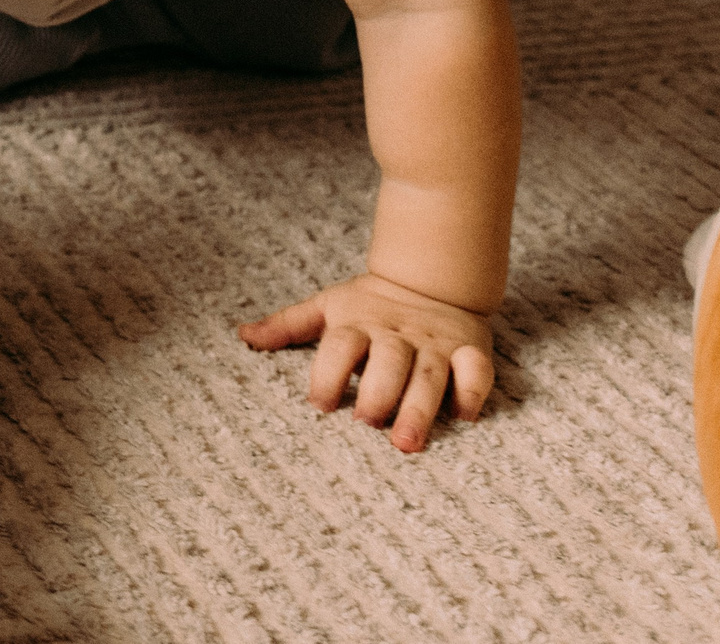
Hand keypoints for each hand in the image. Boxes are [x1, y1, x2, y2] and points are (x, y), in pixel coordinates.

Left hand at [238, 273, 495, 452]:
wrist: (431, 276)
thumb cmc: (370, 304)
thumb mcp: (327, 307)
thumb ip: (288, 326)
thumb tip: (243, 335)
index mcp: (358, 323)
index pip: (340, 346)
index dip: (328, 373)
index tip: (321, 404)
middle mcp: (397, 335)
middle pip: (389, 362)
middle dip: (379, 393)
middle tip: (368, 422)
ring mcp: (435, 343)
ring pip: (430, 374)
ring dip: (420, 408)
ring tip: (406, 443)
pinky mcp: (470, 349)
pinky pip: (477, 370)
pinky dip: (473, 391)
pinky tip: (464, 417)